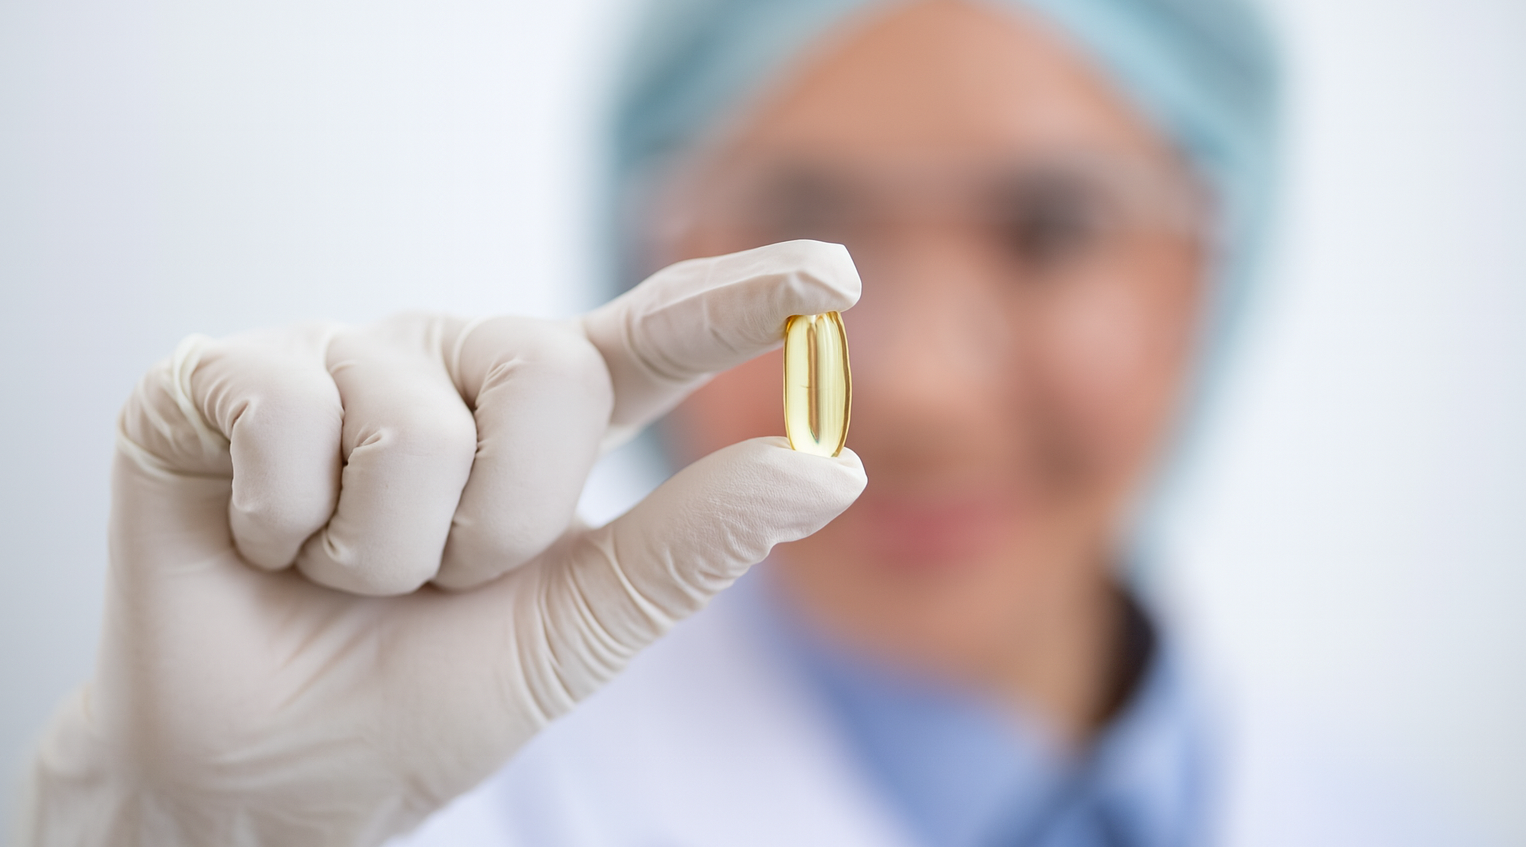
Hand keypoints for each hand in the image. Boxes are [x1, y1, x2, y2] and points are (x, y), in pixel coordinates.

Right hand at [22, 241, 864, 846]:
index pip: (652, 336)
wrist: (261, 775)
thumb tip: (832, 468)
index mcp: (542, 425)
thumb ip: (694, 545)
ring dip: (382, 550)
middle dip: (500, 523)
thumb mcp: (575, 630)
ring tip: (337, 574)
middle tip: (434, 582)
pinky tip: (260, 543)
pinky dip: (282, 520)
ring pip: (413, 418)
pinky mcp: (221, 375)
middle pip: (548, 370)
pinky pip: (288, 405)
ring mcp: (339, 362)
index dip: (741, 300)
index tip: (839, 277)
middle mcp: (450, 369)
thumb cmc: (417, 699)